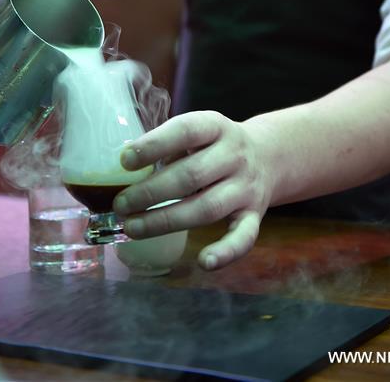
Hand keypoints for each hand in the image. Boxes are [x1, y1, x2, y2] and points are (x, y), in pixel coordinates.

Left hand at [114, 111, 272, 270]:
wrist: (269, 155)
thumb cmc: (215, 146)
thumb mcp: (198, 133)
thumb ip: (170, 146)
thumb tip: (125, 167)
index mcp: (216, 127)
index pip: (186, 131)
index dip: (155, 145)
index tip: (125, 160)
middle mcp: (235, 156)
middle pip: (192, 175)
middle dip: (151, 192)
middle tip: (121, 204)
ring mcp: (246, 187)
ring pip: (207, 208)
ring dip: (167, 221)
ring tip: (133, 227)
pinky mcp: (255, 215)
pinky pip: (244, 237)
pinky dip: (226, 252)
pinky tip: (203, 262)